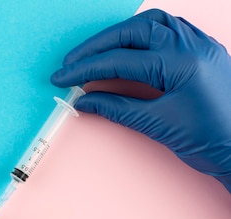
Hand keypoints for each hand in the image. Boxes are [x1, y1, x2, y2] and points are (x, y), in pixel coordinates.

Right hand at [51, 9, 230, 191]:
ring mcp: (200, 45)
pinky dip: (144, 35)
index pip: (121, 60)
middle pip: (133, 32)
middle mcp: (192, 45)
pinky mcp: (203, 51)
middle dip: (98, 46)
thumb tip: (85, 99)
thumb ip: (117, 108)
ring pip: (152, 23)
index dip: (86, 69)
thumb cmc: (209, 140)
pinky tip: (129, 48)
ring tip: (97, 52)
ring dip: (120, 35)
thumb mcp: (157, 125)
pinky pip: (171, 29)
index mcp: (181, 63)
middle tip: (73, 62)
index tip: (63, 78)